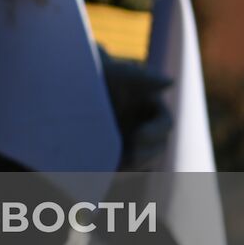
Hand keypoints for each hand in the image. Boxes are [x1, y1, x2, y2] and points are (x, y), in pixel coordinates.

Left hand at [100, 52, 173, 169]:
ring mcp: (132, 142)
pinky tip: (105, 170)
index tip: (138, 136)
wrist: (72, 87)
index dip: (155, 132)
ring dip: (132, 166)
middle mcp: (146, 127)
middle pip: (157, 148)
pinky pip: (123, 168)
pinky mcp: (116, 153)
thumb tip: (170, 82)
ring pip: (141, 161)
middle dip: (145, 155)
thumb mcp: (119, 74)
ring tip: (116, 167)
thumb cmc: (101, 74)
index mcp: (153, 109)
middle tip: (129, 159)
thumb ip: (143, 77)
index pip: (165, 124)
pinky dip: (117, 170)